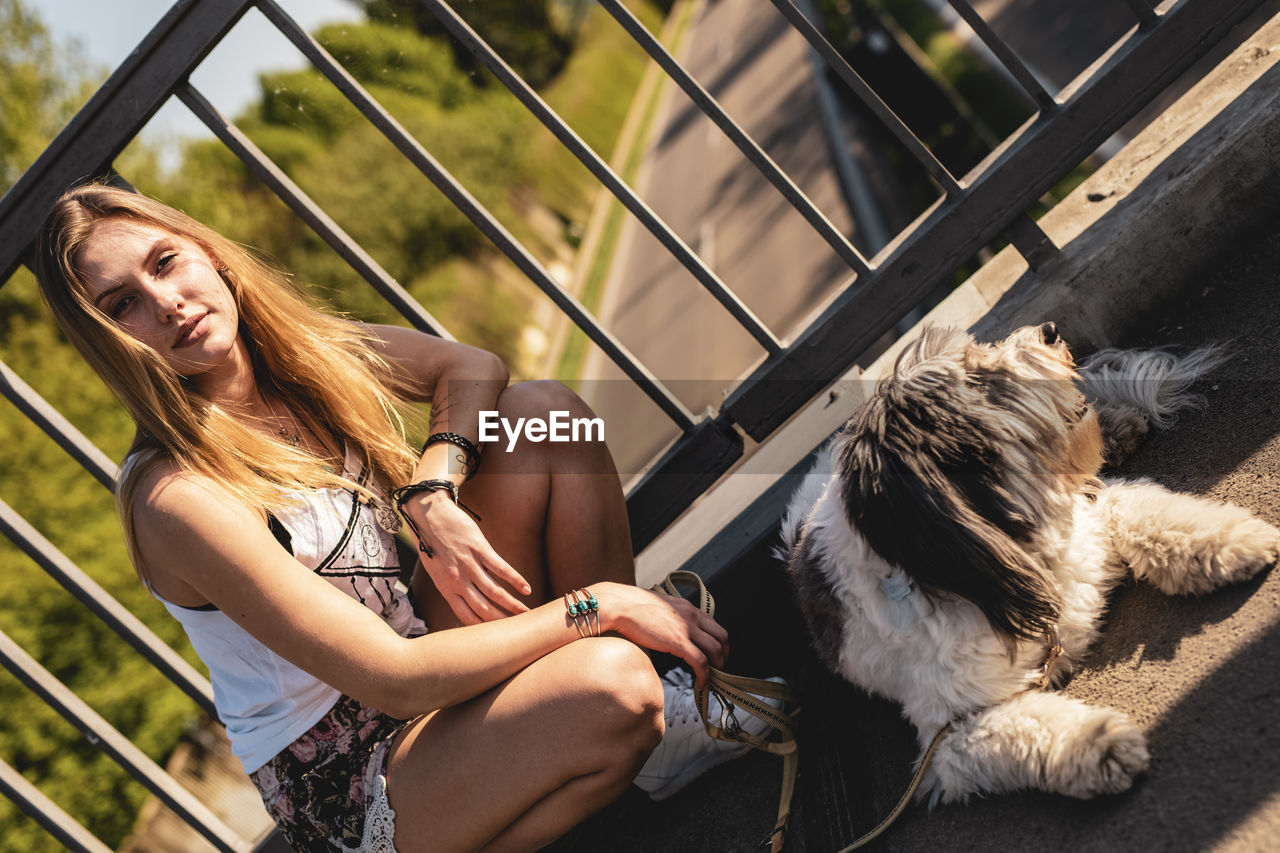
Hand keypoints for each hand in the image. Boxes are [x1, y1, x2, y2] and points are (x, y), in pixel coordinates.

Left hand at [404, 492, 530, 624]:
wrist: (427, 515)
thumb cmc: (430, 541)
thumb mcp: (436, 569)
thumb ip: (451, 584)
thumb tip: (467, 595)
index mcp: (446, 588)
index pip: (466, 616)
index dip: (483, 628)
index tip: (496, 635)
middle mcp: (458, 581)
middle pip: (483, 609)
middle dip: (501, 622)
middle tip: (516, 630)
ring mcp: (469, 565)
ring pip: (495, 592)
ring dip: (512, 605)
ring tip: (525, 613)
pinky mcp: (479, 549)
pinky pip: (501, 568)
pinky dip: (515, 580)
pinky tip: (526, 589)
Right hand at [594, 582, 729, 688]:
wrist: (620, 605)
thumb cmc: (631, 606)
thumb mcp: (659, 606)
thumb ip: (670, 616)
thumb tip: (668, 629)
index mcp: (687, 607)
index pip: (715, 626)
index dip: (720, 644)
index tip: (716, 657)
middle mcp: (692, 616)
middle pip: (722, 637)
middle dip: (724, 656)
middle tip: (719, 671)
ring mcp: (686, 628)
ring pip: (716, 650)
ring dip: (718, 668)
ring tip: (713, 680)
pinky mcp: (677, 641)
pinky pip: (700, 661)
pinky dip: (705, 676)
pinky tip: (702, 684)